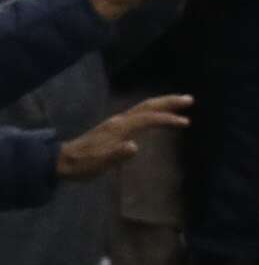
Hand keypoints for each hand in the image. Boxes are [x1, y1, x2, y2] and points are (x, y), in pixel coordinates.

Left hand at [58, 94, 191, 183]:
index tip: (185, 122)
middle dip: (169, 102)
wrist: (62, 161)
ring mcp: (117, 122)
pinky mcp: (115, 127)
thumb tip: (134, 146)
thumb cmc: (83, 165)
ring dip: (163, 104)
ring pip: (143, 108)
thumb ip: (116, 155)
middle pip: (147, 106)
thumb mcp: (99, 163)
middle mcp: (119, 121)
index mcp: (119, 128)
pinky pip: (139, 114)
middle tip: (189, 99)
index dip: (167, 119)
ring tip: (180, 104)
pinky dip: (153, 111)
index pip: (148, 119)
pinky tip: (157, 115)